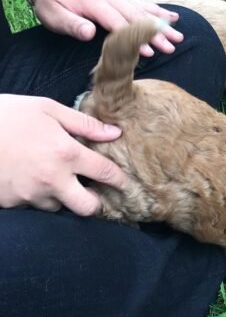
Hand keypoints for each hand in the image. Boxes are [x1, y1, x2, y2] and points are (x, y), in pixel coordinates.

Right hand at [0, 95, 127, 215]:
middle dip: (94, 202)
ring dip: (61, 197)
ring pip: (59, 208)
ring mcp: (30, 194)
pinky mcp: (11, 203)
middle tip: (91, 192)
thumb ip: (84, 124)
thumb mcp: (46, 108)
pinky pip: (32, 206)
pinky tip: (29, 180)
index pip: (106, 173)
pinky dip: (35, 197)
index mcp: (66, 153)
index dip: (120, 180)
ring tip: (52, 179)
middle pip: (88, 207)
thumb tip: (115, 133)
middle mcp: (53, 179)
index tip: (124, 182)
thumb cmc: (5, 114)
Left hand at [28, 0, 183, 55]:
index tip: (149, 52)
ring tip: (179, 37)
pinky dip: (158, 11)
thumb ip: (72, 24)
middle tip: (172, 47)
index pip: (119, 23)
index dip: (134, 38)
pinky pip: (142, 4)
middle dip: (156, 33)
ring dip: (162, 24)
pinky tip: (173, 17)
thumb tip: (90, 32)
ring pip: (143, 11)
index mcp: (95, 3)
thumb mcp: (53, 15)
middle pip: (137, 17)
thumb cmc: (50, 1)